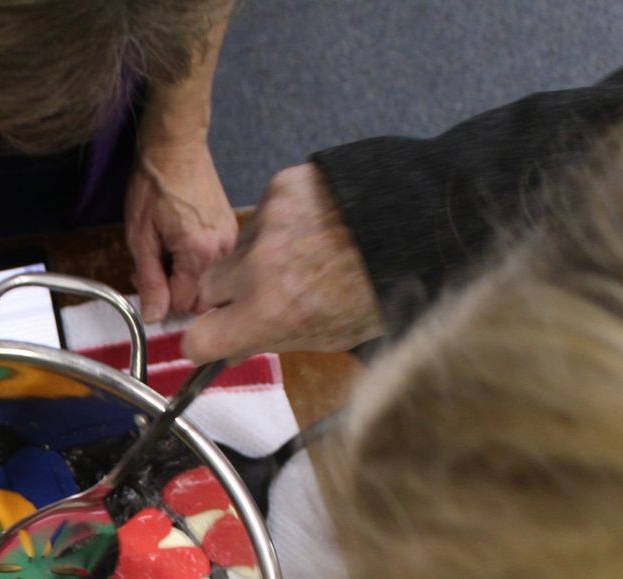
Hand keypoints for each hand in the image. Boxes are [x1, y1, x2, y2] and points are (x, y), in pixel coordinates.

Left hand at [125, 134, 237, 323]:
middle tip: (150, 265)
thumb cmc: (154, 185)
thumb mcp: (141, 237)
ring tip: (162, 249)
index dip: (160, 300)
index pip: (184, 303)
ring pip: (206, 280)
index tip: (145, 281)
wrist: (175, 145)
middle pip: (199, 295)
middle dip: (173, 290)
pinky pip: (213, 261)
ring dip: (182, 274)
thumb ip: (150, 280)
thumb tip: (154, 317)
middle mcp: (223, 250)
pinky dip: (193, 260)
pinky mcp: (231, 230)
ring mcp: (231, 239)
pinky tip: (177, 241)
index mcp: (200, 253)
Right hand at [182, 163, 382, 363]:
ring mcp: (267, 222)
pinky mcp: (280, 187)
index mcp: (269, 313)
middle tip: (265, 293)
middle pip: (209, 288)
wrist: (423, 224)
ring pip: (237, 249)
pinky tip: (315, 226)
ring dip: (258, 256)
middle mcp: (258, 268)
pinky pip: (263, 213)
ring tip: (305, 254)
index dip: (207, 342)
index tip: (217, 338)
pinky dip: (281, 222)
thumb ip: (273, 340)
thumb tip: (237, 347)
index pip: (199, 339)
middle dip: (230, 295)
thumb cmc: (383, 288)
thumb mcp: (330, 336)